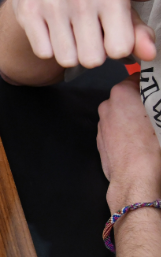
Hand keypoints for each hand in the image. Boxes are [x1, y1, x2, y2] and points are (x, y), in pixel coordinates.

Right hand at [11, 0, 156, 67]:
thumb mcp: (120, 5)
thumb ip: (136, 31)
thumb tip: (150, 54)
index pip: (119, 49)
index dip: (115, 47)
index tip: (110, 34)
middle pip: (92, 60)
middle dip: (91, 52)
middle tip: (88, 34)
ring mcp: (53, 5)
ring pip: (67, 59)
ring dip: (69, 52)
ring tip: (70, 32)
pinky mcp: (29, 11)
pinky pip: (43, 52)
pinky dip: (48, 46)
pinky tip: (52, 28)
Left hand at [97, 74, 160, 211]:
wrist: (136, 179)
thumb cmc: (152, 146)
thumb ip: (158, 98)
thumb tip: (157, 100)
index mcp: (121, 93)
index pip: (139, 77)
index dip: (154, 83)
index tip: (159, 89)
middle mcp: (107, 107)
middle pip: (130, 96)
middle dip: (145, 100)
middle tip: (158, 110)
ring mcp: (102, 125)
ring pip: (124, 114)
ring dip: (137, 116)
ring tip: (153, 126)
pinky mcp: (102, 141)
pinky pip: (119, 130)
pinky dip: (129, 131)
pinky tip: (143, 140)